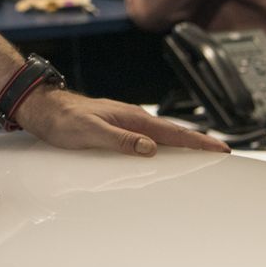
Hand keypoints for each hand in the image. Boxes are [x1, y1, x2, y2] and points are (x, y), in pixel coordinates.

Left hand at [16, 88, 229, 156]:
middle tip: (221, 155)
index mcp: (132, 118)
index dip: (198, 142)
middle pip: (173, 134)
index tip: (221, 149)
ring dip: (182, 147)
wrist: (44, 108)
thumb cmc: (63, 120)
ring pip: (161, 138)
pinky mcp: (117, 131)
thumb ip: (120, 140)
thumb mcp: (91, 132)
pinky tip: (164, 156)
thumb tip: (150, 148)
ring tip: (201, 157)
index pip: (172, 133)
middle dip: (198, 144)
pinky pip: (147, 141)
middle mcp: (132, 120)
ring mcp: (126, 124)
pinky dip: (163, 147)